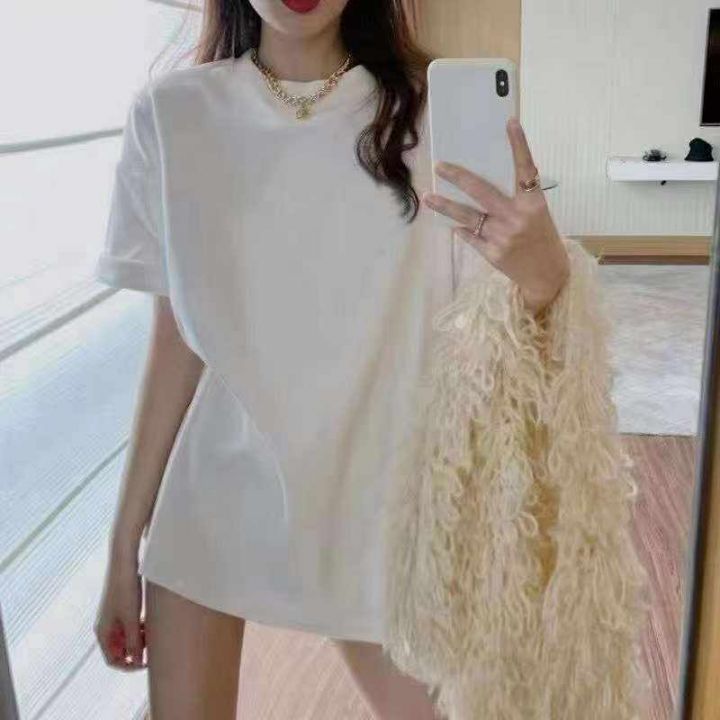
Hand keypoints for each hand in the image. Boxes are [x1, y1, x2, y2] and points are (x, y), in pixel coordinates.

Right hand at [94, 552, 146, 670]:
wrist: (124, 561)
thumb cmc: (125, 588)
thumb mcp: (132, 618)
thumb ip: (134, 641)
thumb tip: (137, 661)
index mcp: (103, 632)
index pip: (113, 660)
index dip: (129, 665)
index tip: (147, 662)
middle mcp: (105, 626)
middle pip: (120, 649)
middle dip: (137, 650)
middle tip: (153, 644)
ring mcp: (112, 616)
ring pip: (127, 637)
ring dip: (140, 638)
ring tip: (154, 631)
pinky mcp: (121, 607)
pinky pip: (130, 625)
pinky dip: (140, 627)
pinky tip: (150, 621)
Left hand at [422, 117, 569, 314]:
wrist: (547, 278)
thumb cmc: (544, 240)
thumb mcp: (538, 215)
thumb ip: (519, 198)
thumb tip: (489, 179)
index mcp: (533, 205)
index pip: (526, 169)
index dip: (519, 145)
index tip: (510, 123)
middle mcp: (516, 218)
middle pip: (482, 191)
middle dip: (458, 177)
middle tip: (439, 165)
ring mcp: (501, 237)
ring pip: (468, 216)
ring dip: (445, 206)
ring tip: (428, 197)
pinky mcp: (491, 254)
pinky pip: (471, 236)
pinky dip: (461, 229)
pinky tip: (451, 223)